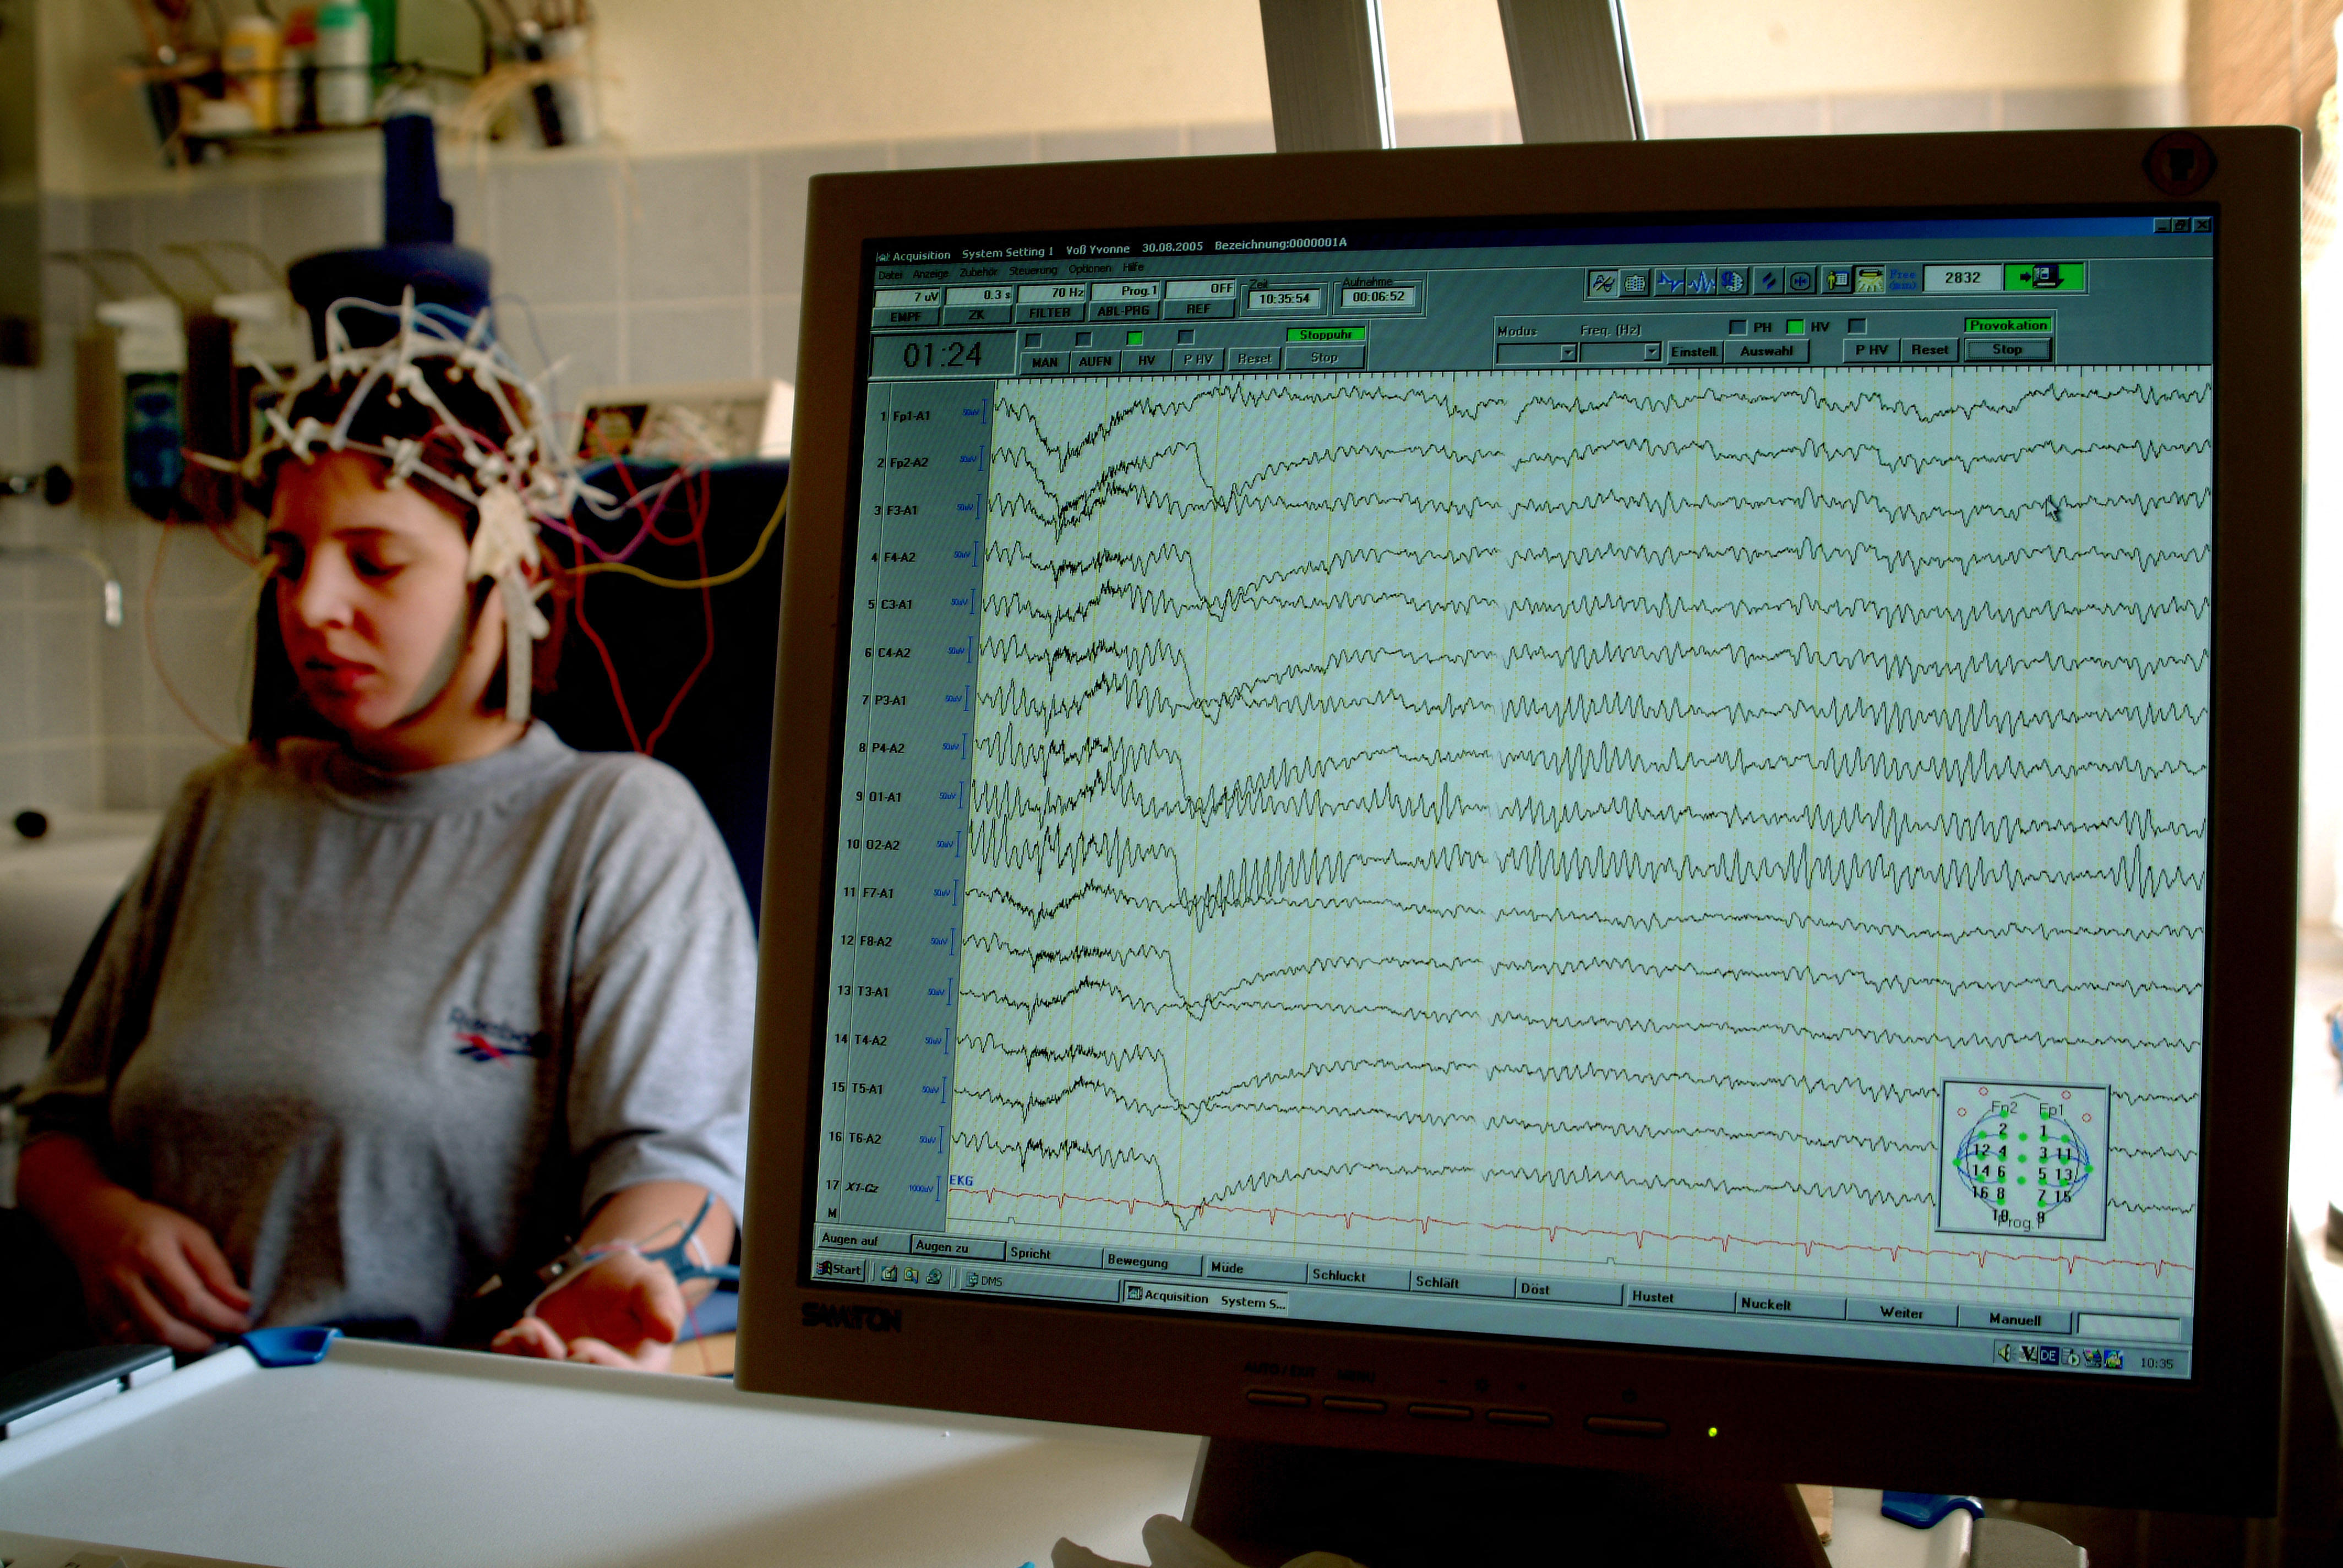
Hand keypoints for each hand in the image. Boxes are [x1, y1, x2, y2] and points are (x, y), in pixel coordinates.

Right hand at [57, 1187, 251, 1353]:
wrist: (97, 1223)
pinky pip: (124, 1345)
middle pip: (164, 1328)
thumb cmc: (150, 1227)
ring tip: (200, 1337)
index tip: (242, 1323)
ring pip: (143, 1342)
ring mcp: (103, 1300)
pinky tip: (171, 1339)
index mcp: (150, 1253)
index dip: (221, 1318)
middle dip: (200, 1340)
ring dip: (178, 1348)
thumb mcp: (192, 1234)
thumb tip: (240, 1303)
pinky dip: (152, 1348)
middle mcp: (122, 1279)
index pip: (190, 1300)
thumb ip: (216, 1269)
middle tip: (222, 1335)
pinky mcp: (93, 1315)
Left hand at [489, 1249, 682, 1370]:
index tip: (577, 1349)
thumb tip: (667, 1331)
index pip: (624, 1380)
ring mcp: (569, 1377)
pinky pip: (523, 1372)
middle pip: (578, 1387)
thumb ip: (660, 1304)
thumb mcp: (652, 1285)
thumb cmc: (631, 1285)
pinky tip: (506, 1339)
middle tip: (536, 1335)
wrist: (597, 1280)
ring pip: (546, 1381)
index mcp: (640, 1369)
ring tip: (522, 1329)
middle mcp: (603, 1381)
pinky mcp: (542, 1368)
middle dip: (553, 1365)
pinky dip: (511, 1358)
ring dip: (528, 1359)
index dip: (600, 1369)